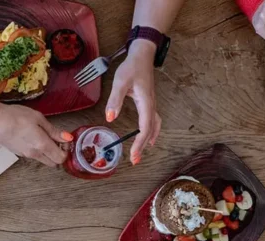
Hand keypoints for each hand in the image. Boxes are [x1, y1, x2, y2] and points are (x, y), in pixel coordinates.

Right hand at [0, 102, 71, 166]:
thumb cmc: (16, 117)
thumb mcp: (38, 119)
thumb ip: (54, 131)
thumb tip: (69, 138)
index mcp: (42, 145)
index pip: (61, 159)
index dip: (65, 150)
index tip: (63, 140)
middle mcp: (35, 154)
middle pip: (53, 163)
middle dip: (58, 154)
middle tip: (55, 139)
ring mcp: (26, 155)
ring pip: (43, 160)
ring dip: (47, 152)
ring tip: (42, 136)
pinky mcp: (18, 153)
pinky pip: (33, 155)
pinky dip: (37, 150)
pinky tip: (30, 137)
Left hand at [105, 40, 161, 165]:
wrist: (142, 55)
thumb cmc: (132, 67)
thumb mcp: (120, 82)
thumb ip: (114, 100)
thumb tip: (110, 118)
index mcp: (146, 103)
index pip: (144, 129)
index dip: (139, 144)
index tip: (133, 155)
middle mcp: (151, 106)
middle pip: (150, 131)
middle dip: (142, 147)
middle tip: (134, 160)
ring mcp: (152, 105)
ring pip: (154, 127)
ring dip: (148, 140)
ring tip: (141, 152)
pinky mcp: (149, 102)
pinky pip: (153, 121)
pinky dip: (151, 132)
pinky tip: (148, 137)